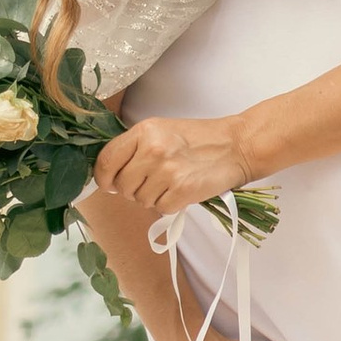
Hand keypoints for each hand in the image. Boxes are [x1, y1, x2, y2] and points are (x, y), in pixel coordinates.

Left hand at [96, 114, 251, 214]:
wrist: (236, 146)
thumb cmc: (198, 139)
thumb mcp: (162, 131)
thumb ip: (134, 149)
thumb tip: (110, 177)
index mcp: (144, 131)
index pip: (106, 160)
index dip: (103, 177)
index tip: (109, 183)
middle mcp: (153, 150)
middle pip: (122, 185)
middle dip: (132, 189)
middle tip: (152, 181)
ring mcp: (167, 172)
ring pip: (140, 200)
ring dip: (153, 197)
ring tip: (171, 182)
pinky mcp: (182, 191)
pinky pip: (160, 209)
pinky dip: (169, 204)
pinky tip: (181, 190)